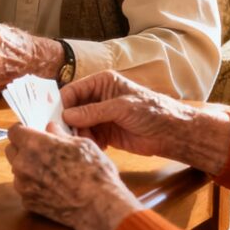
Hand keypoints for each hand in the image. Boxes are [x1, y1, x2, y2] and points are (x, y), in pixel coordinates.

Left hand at [6, 124, 140, 229]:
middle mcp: (23, 164)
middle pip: (11, 150)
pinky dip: (33, 186)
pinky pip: (24, 188)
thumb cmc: (94, 174)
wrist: (99, 208)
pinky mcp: (28, 202)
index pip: (13, 131)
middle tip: (41, 150)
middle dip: (22, 148)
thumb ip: (60, 134)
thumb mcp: (82, 144)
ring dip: (28, 168)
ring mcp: (23, 185)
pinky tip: (52, 187)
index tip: (30, 132)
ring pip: (17, 170)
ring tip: (50, 171)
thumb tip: (51, 129)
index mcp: (34, 145)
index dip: (22, 130)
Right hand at [61, 70, 229, 172]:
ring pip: (78, 125)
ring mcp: (101, 116)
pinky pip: (88, 137)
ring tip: (88, 142)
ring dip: (79, 134)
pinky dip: (89, 142)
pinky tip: (97, 147)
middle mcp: (98, 98)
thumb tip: (67, 116)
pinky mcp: (105, 133)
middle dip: (70, 122)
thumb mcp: (121, 107)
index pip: (72, 91)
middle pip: (72, 109)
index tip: (57, 119)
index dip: (63, 105)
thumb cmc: (152, 111)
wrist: (172, 133)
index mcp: (101, 83)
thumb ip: (93, 111)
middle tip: (71, 135)